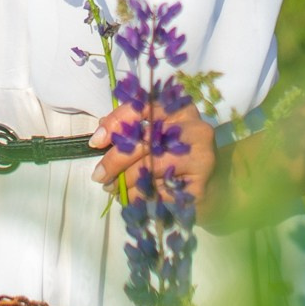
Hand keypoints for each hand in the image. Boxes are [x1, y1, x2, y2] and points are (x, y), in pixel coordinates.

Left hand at [90, 103, 221, 217]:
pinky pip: (160, 191)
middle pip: (146, 140)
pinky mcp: (201, 184)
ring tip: (113, 189)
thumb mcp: (154, 139)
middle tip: (100, 175)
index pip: (144, 107)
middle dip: (115, 160)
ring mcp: (202, 156)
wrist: (209, 191)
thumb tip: (101, 129)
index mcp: (180, 109)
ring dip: (126, 182)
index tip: (96, 142)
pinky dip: (141, 196)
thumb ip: (130, 130)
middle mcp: (195, 127)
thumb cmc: (175, 160)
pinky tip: (135, 198)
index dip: (117, 123)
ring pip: (151, 167)